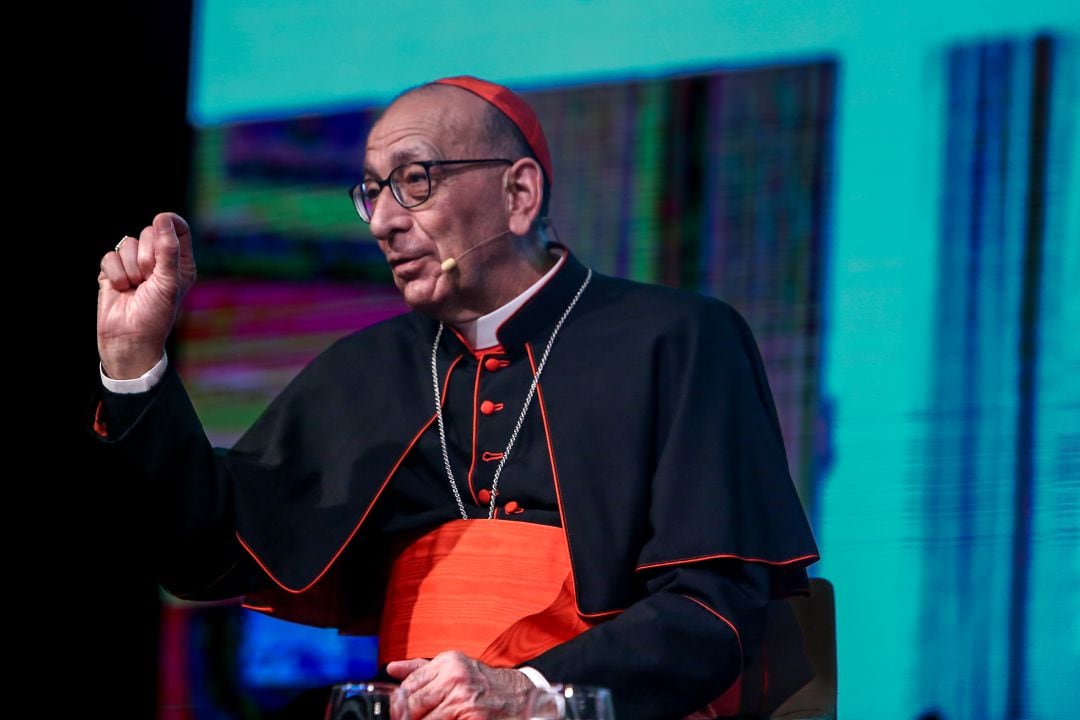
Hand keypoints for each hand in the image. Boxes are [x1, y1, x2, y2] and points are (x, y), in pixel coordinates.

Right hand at [97, 212, 195, 378]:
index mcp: (179, 262)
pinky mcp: (113, 271)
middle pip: (149, 232)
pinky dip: (115, 273)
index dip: (170, 222)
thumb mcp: (168, 282)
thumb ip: (167, 250)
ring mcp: (134, 265)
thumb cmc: (155, 315)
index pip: (178, 229)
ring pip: (126, 243)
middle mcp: (158, 261)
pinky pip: (109, 256)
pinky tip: (120, 289)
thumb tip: (163, 217)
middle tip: (149, 280)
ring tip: (135, 287)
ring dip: (130, 268)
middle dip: (147, 256)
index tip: (163, 220)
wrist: (129, 339)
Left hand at [387, 651, 532, 719]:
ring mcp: (463, 698)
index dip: (398, 704)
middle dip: (405, 718)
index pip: (408, 685)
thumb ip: (421, 669)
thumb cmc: (484, 685)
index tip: (399, 713)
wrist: (520, 698)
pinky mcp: (471, 717)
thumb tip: (391, 669)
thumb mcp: (454, 668)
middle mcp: (454, 677)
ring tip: (433, 719)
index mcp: (447, 662)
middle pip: (411, 704)